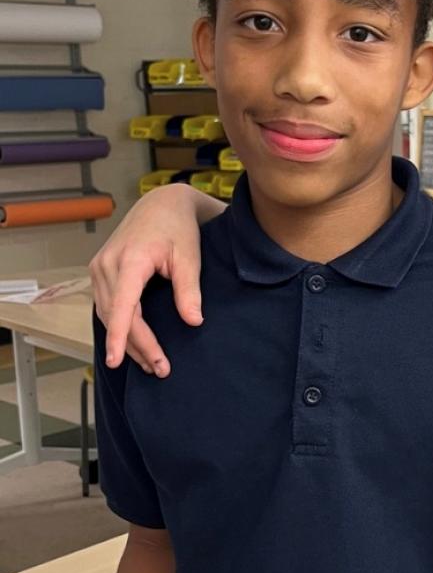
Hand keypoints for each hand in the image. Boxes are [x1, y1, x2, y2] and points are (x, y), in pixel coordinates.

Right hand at [89, 184, 204, 376]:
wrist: (162, 204)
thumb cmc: (178, 228)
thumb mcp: (190, 257)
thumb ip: (189, 290)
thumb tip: (193, 322)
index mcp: (130, 260)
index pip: (121, 305)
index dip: (119, 336)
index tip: (115, 361)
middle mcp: (108, 264)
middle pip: (117, 316)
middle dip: (136, 346)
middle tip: (160, 368)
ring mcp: (100, 268)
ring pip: (109, 314)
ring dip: (127, 341)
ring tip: (151, 364)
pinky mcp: (101, 271)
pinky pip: (106, 306)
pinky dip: (120, 326)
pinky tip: (135, 344)